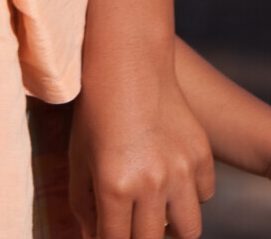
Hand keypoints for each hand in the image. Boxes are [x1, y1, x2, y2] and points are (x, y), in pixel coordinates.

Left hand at [69, 53, 214, 238]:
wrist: (128, 61)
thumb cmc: (95, 109)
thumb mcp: (78, 155)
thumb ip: (83, 202)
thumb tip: (91, 237)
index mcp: (115, 184)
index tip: (109, 233)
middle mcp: (152, 182)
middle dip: (138, 237)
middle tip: (130, 223)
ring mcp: (181, 169)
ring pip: (188, 229)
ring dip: (171, 227)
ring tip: (155, 212)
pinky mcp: (202, 155)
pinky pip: (203, 194)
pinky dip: (190, 195)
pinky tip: (172, 178)